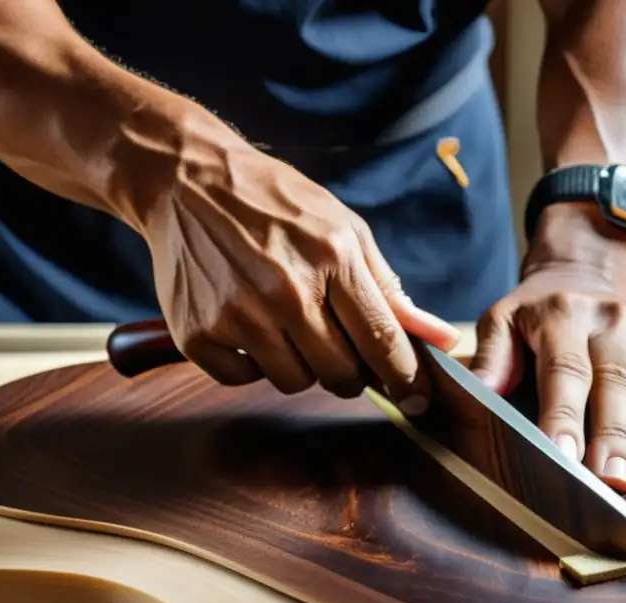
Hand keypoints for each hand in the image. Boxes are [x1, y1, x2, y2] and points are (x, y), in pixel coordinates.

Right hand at [133, 109, 458, 410]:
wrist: (186, 181)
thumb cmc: (277, 204)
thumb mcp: (344, 228)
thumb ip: (388, 288)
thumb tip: (439, 337)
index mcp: (332, 257)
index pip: (381, 339)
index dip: (405, 377)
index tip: (417, 398)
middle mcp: (285, 290)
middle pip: (341, 374)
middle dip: (350, 372)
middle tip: (341, 350)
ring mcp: (238, 314)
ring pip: (294, 382)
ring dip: (301, 366)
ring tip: (288, 326)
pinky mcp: (198, 333)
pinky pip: (243, 380)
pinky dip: (252, 364)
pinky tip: (249, 327)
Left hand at [468, 212, 625, 491]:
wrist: (575, 277)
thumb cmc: (531, 316)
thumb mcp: (500, 322)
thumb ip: (491, 359)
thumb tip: (477, 395)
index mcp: (560, 316)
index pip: (564, 371)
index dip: (565, 416)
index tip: (563, 457)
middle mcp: (606, 320)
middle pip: (614, 382)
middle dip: (613, 435)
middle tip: (611, 481)